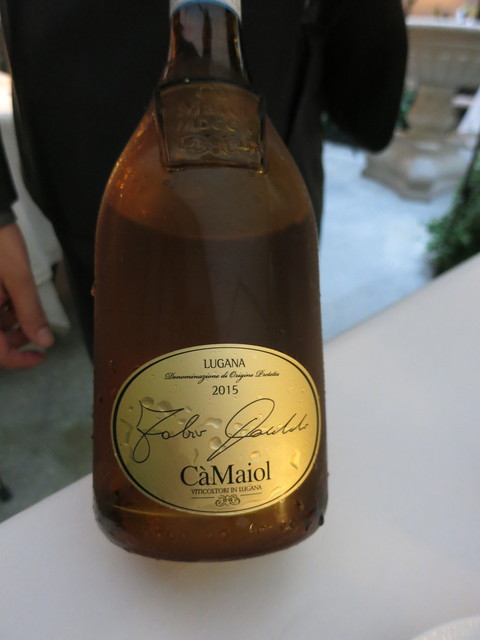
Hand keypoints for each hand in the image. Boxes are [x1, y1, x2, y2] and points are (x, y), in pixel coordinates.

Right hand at [0, 222, 53, 368]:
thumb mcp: (18, 278)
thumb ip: (31, 312)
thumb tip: (45, 342)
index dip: (20, 360)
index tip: (42, 357)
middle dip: (16, 339)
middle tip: (38, 328)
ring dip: (10, 323)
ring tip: (25, 305)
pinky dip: (2, 309)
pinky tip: (12, 295)